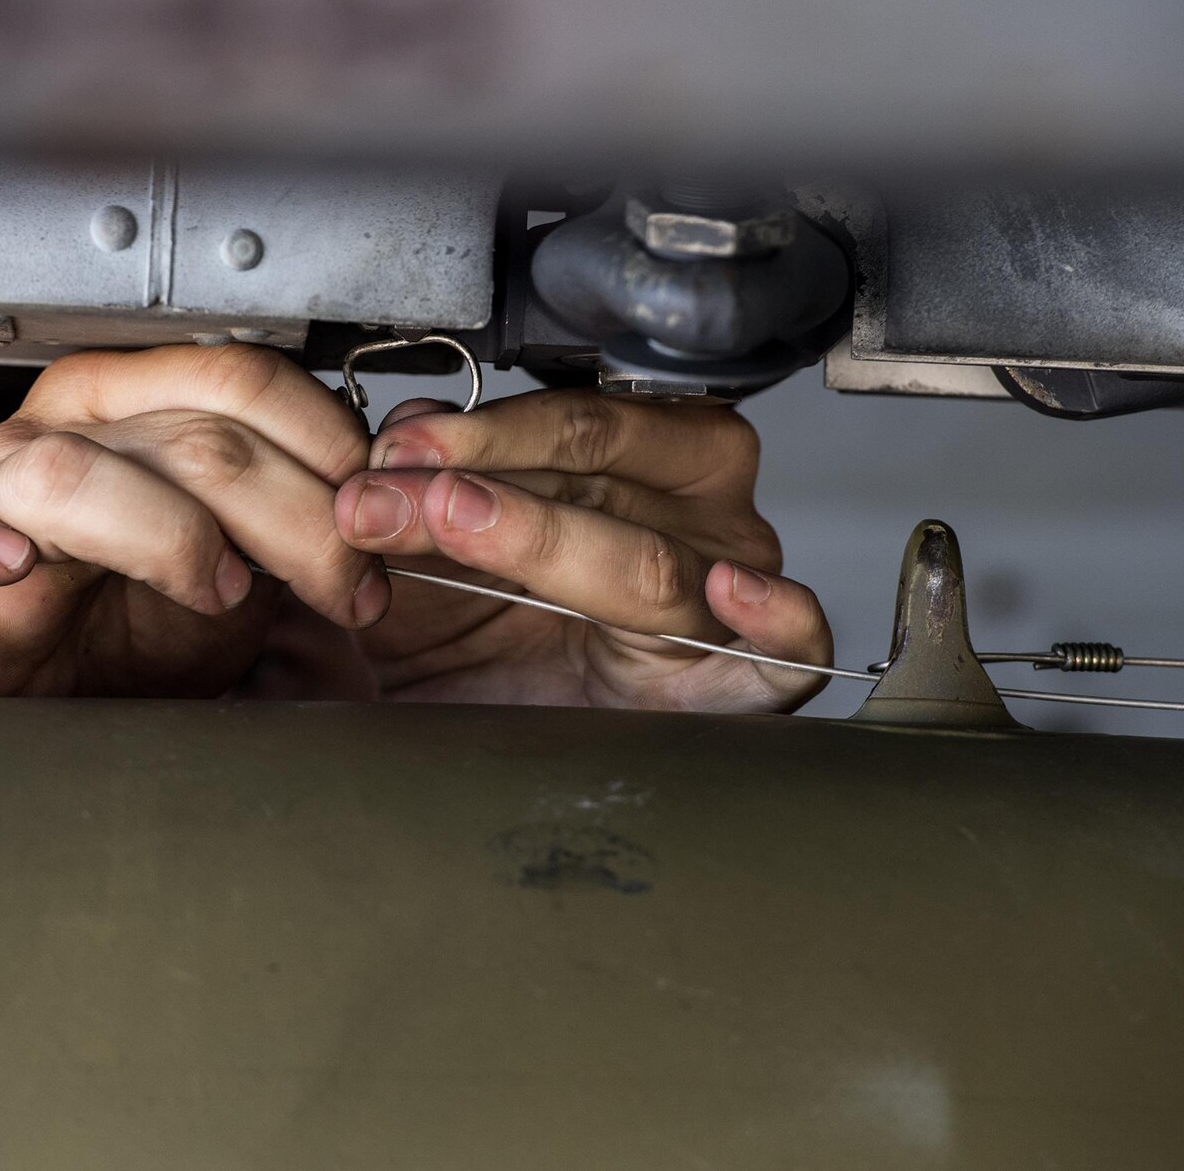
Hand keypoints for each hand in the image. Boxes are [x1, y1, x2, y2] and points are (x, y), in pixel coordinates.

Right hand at [0, 344, 386, 696]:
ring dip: (172, 538)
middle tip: (347, 589)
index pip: (240, 377)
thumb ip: (295, 516)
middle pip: (190, 438)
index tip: (381, 522)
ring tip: (221, 594)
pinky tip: (15, 568)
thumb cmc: (136, 638)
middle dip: (296, 519)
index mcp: (135, 405)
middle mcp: (57, 431)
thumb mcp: (245, 567)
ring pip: (70, 475)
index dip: (328, 448)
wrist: (41, 719)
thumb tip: (390, 496)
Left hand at [332, 390, 832, 711]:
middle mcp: (689, 516)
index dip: (482, 430)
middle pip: (612, 468)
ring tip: (458, 523)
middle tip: (391, 492)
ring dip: (546, 538)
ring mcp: (728, 596)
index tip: (395, 452)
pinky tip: (727, 591)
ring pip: (660, 558)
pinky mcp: (755, 685)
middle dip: (487, 473)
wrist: (495, 762)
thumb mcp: (427, 559)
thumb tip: (407, 430)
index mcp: (632, 464)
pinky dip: (775, 615)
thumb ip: (424, 484)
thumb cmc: (479, 646)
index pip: (575, 421)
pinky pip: (792, 647)